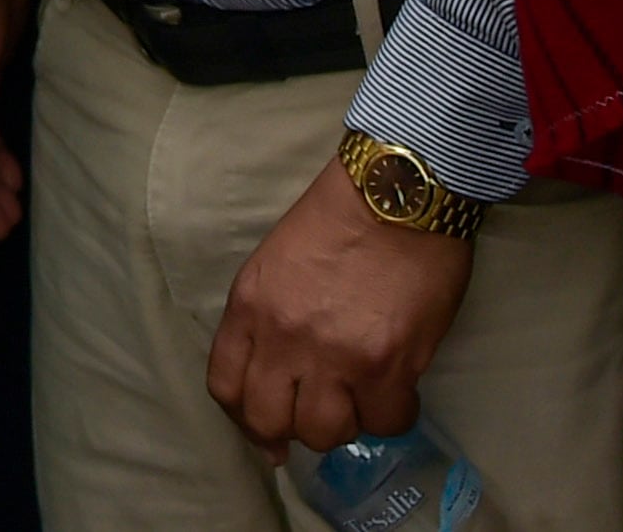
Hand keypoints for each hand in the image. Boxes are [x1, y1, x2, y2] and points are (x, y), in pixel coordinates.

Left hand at [207, 157, 473, 452]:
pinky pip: (384, 422)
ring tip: (361, 397)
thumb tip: (279, 378)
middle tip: (320, 411)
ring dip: (345, 422)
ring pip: (326, 432)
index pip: (225, 386)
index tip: (268, 427)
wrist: (397, 190)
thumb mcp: (277, 262)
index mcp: (250, 306)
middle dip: (293, 428)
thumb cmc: (339, 217)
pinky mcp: (387, 364)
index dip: (245, 418)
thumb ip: (268, 318)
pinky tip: (397, 391)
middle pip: (270, 420)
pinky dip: (392, 414)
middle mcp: (284, 338)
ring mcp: (335, 355)